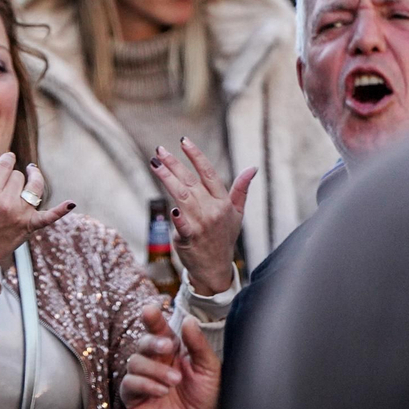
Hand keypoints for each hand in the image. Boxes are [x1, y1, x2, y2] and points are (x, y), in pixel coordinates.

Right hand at [0, 153, 74, 296]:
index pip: (5, 165)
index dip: (6, 161)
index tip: (5, 162)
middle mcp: (6, 203)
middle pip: (18, 176)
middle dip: (12, 177)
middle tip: (3, 187)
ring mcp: (21, 215)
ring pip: (34, 187)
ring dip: (34, 179)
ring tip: (32, 173)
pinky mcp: (31, 226)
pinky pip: (49, 216)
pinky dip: (61, 211)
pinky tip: (71, 204)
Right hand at [121, 302, 220, 408]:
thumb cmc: (207, 398)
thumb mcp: (210, 370)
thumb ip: (198, 346)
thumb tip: (188, 320)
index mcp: (172, 350)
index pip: (158, 329)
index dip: (153, 318)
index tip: (150, 309)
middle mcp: (155, 361)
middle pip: (143, 342)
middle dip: (153, 341)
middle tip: (168, 347)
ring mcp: (142, 378)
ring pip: (135, 362)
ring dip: (155, 369)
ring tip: (174, 381)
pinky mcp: (134, 397)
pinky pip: (130, 383)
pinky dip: (145, 384)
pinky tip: (161, 391)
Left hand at [150, 138, 254, 294]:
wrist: (215, 268)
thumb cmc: (224, 237)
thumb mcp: (237, 213)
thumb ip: (241, 189)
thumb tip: (253, 168)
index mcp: (222, 202)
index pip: (209, 173)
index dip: (196, 156)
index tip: (183, 140)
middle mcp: (212, 210)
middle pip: (191, 182)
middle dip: (174, 164)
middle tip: (159, 150)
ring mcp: (201, 224)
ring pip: (182, 196)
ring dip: (168, 179)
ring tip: (155, 164)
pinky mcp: (189, 238)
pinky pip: (183, 226)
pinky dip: (178, 219)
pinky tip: (172, 209)